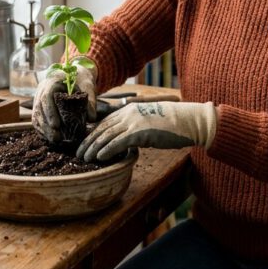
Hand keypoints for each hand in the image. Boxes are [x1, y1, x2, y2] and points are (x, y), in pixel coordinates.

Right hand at [32, 65, 95, 143]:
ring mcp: (39, 97)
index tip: (56, 125)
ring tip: (55, 140)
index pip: (46, 96)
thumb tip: (91, 119)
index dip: (49, 112)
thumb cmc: (81, 78)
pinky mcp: (40, 105)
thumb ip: (90, 101)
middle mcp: (42, 89)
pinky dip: (42, 129)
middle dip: (46, 125)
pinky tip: (50, 138)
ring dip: (44, 129)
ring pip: (36, 115)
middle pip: (39, 108)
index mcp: (52, 81)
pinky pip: (37, 118)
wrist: (75, 72)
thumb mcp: (87, 86)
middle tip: (57, 137)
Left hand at [77, 101, 216, 161]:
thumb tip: (128, 142)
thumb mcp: (149, 121)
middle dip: (88, 142)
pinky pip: (118, 142)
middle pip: (101, 128)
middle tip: (79, 153)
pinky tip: (99, 157)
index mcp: (128, 110)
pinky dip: (107, 150)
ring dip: (93, 148)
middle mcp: (127, 114)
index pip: (104, 122)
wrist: (188, 120)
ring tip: (85, 159)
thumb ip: (136, 128)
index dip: (92, 134)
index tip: (84, 144)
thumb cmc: (172, 123)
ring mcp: (133, 122)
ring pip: (106, 135)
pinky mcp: (139, 132)